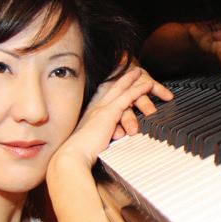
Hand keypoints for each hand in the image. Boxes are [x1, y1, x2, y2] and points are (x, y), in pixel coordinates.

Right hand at [53, 66, 171, 167]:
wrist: (74, 154)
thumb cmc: (81, 152)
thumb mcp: (94, 142)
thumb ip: (102, 137)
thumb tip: (112, 139)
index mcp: (92, 114)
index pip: (104, 96)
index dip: (110, 87)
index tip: (115, 79)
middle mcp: (96, 108)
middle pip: (111, 87)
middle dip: (120, 76)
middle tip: (128, 66)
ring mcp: (103, 109)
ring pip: (120, 89)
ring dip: (131, 79)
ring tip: (140, 71)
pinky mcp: (110, 113)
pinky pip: (127, 97)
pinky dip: (138, 90)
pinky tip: (146, 85)